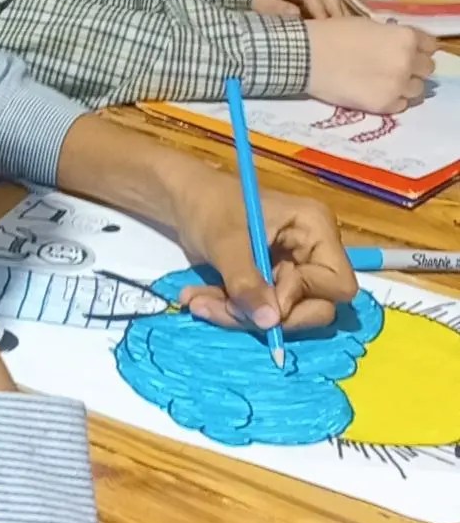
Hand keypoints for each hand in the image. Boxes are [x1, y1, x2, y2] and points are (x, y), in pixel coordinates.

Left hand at [166, 163, 356, 331]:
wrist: (184, 200)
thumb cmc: (210, 205)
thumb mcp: (225, 243)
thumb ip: (247, 283)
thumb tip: (270, 323)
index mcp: (316, 230)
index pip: (338, 285)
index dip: (303, 298)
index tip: (263, 299)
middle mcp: (312, 253)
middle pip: (314, 307)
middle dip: (267, 316)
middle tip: (222, 308)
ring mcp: (291, 269)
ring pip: (281, 315)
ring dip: (238, 315)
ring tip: (196, 300)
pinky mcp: (270, 283)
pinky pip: (260, 311)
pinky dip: (230, 310)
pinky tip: (198, 298)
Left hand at [251, 0, 346, 19]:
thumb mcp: (255, 1)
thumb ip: (273, 7)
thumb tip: (297, 14)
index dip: (318, 8)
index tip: (326, 26)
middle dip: (333, 7)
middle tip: (342, 27)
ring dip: (336, 6)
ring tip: (345, 25)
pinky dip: (331, 6)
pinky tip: (339, 20)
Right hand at [306, 19, 434, 114]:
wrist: (307, 57)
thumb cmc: (333, 34)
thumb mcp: (370, 26)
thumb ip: (392, 36)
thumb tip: (402, 46)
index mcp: (405, 38)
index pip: (430, 46)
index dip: (418, 48)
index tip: (407, 51)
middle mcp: (408, 62)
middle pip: (427, 69)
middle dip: (413, 67)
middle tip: (393, 66)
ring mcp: (397, 85)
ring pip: (416, 89)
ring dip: (405, 85)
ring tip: (384, 82)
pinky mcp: (384, 105)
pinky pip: (401, 105)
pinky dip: (392, 100)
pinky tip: (375, 92)